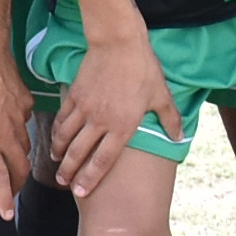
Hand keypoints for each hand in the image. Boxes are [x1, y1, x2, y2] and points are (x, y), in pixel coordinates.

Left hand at [0, 36, 34, 220]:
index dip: (3, 199)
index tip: (7, 215)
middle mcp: (8, 131)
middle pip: (20, 166)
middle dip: (17, 182)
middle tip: (11, 191)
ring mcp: (19, 115)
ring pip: (25, 144)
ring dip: (19, 157)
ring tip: (11, 162)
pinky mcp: (25, 99)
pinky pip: (26, 120)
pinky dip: (19, 128)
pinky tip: (10, 123)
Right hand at [48, 29, 177, 196]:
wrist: (118, 43)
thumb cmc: (142, 68)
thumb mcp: (161, 95)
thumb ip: (169, 119)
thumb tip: (180, 136)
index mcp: (122, 127)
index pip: (103, 160)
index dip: (90, 179)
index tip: (82, 193)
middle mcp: (100, 122)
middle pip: (79, 153)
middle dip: (69, 172)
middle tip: (64, 182)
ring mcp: (84, 109)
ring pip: (66, 137)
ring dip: (59, 152)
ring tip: (56, 162)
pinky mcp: (74, 95)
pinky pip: (62, 118)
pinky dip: (56, 130)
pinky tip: (55, 137)